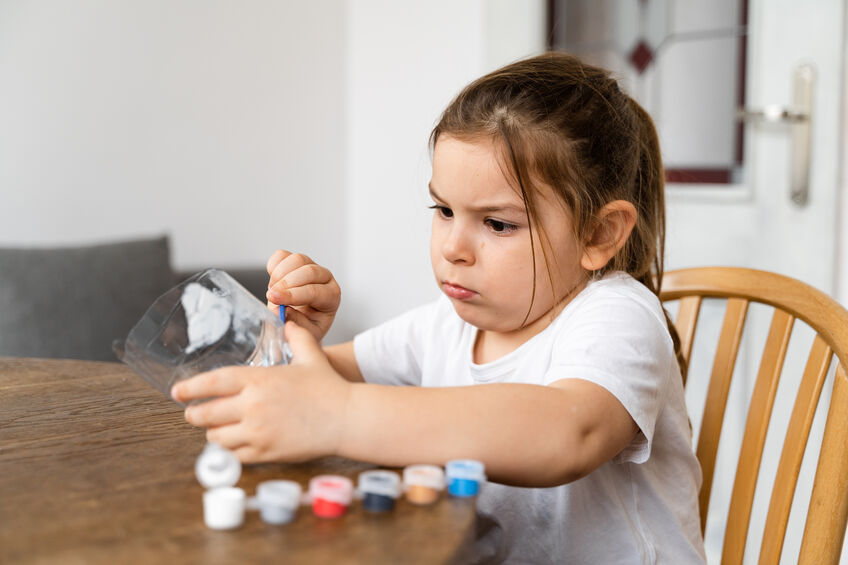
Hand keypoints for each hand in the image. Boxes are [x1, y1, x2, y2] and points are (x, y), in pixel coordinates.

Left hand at [171, 321, 350, 462]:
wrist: (347, 418)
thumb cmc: (329, 388)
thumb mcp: (312, 356)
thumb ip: (297, 338)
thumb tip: (289, 322)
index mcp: (259, 380)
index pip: (212, 383)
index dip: (190, 388)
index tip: (178, 391)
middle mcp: (253, 405)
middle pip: (206, 413)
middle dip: (195, 414)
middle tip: (192, 413)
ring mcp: (257, 431)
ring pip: (217, 437)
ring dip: (213, 433)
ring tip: (217, 429)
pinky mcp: (265, 451)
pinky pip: (235, 454)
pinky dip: (231, 449)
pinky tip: (235, 443)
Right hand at [265, 250, 340, 342]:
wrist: (301, 321)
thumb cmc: (307, 326)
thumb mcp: (304, 333)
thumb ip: (295, 323)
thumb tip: (281, 311)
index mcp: (332, 297)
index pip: (315, 291)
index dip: (293, 295)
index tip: (276, 300)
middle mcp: (325, 279)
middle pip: (308, 271)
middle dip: (285, 284)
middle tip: (271, 296)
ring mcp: (311, 266)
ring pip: (297, 260)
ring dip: (279, 275)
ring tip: (272, 292)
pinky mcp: (296, 261)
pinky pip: (283, 255)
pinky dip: (273, 266)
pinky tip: (273, 281)